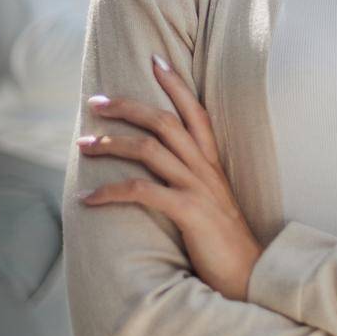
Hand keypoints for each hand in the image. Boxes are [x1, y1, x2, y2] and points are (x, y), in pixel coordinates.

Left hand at [76, 53, 263, 300]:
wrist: (253, 276)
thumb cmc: (226, 246)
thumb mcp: (211, 206)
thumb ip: (192, 186)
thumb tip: (162, 178)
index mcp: (212, 164)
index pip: (195, 112)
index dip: (176, 84)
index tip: (156, 59)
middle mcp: (206, 169)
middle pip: (164, 121)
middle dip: (127, 106)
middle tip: (95, 100)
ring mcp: (198, 188)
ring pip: (150, 149)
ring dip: (111, 142)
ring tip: (83, 143)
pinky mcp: (189, 211)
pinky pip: (142, 191)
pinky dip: (110, 192)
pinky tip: (87, 199)